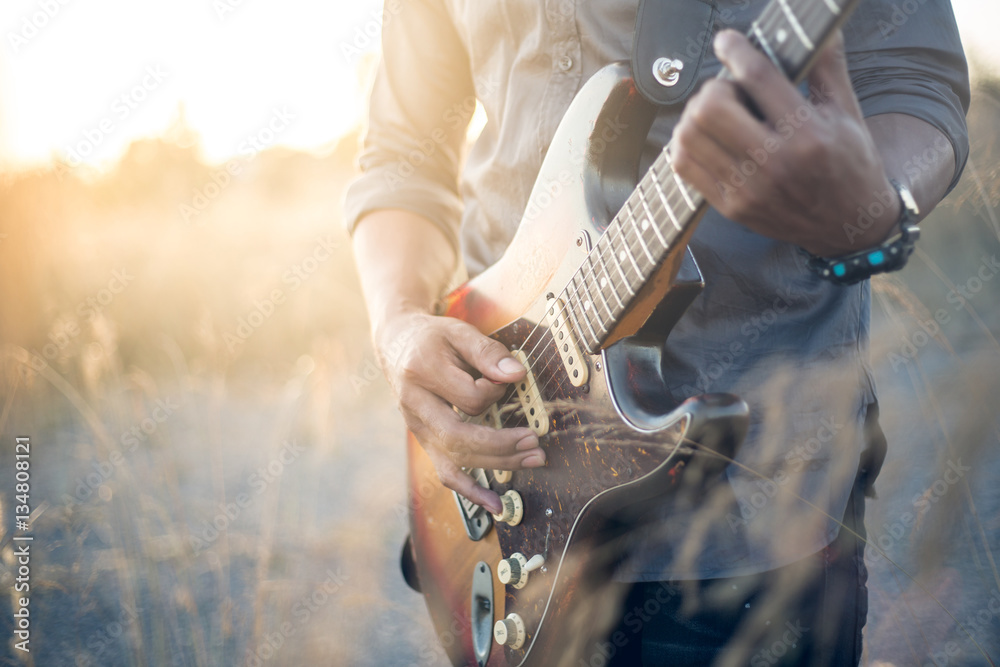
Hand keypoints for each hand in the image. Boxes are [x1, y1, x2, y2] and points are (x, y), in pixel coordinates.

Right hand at [375, 310, 544, 514]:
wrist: (397, 345)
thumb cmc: (432, 338)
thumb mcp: (458, 332)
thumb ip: (487, 352)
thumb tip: (516, 374)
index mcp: (422, 372)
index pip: (468, 397)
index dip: (495, 392)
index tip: (509, 379)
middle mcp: (415, 405)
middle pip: (459, 437)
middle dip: (501, 444)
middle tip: (534, 441)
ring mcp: (417, 428)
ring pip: (455, 459)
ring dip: (496, 465)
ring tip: (531, 460)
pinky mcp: (425, 441)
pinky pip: (446, 473)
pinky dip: (471, 492)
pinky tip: (495, 505)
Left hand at [671, 30, 900, 256]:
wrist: (848, 226)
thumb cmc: (850, 163)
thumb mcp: (847, 113)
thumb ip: (828, 66)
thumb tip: (822, 27)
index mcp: (808, 134)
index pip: (758, 78)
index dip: (736, 50)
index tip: (728, 40)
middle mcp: (775, 164)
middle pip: (711, 108)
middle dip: (713, 87)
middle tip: (727, 90)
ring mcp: (749, 189)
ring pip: (690, 136)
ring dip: (695, 114)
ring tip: (715, 113)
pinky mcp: (732, 208)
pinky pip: (685, 166)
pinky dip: (686, 142)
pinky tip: (705, 137)